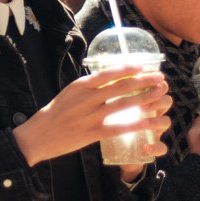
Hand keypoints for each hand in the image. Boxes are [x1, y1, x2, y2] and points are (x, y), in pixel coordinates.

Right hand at [14, 68, 171, 166]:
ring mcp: (91, 116)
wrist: (38, 135)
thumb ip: (90, 86)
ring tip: (160, 95)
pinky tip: (151, 122)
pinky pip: (121, 127)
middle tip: (159, 78)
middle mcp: (87, 98)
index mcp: (81, 85)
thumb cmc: (56, 113)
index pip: (109, 72)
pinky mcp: (93, 133)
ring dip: (145, 98)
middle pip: (121, 86)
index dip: (129, 68)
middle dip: (144, 81)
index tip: (144, 65)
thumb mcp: (70, 93)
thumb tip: (110, 77)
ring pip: (124, 104)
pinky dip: (138, 124)